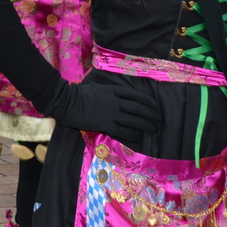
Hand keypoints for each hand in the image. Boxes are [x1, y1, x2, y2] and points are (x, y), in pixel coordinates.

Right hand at [45, 79, 161, 145]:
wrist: (66, 101)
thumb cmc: (77, 93)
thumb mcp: (96, 87)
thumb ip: (107, 92)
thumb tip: (115, 97)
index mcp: (113, 91)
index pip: (135, 95)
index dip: (147, 101)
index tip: (155, 105)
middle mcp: (116, 102)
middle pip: (139, 108)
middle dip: (151, 114)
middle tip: (160, 119)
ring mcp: (111, 113)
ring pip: (134, 119)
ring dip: (146, 124)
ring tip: (154, 129)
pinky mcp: (105, 124)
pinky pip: (122, 131)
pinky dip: (131, 135)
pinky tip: (138, 138)